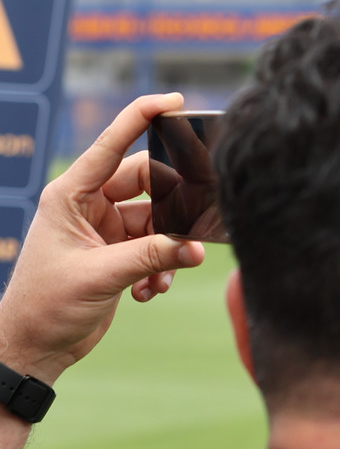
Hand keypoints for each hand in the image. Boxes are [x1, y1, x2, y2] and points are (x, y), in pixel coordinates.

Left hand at [0, 93, 206, 384]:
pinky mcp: (118, 254)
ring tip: (162, 276)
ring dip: (167, 248)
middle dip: (173, 208)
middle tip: (192, 227)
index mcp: (71, 196)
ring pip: (158, 221)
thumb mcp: (100, 276)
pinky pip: (156, 247)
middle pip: (148, 185)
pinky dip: (161, 268)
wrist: (34, 348)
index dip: (141, 118)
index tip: (172, 101)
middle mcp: (89, 207)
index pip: (111, 146)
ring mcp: (106, 230)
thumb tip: (196, 248)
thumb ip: (152, 256)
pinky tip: (150, 291)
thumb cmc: (46, 306)